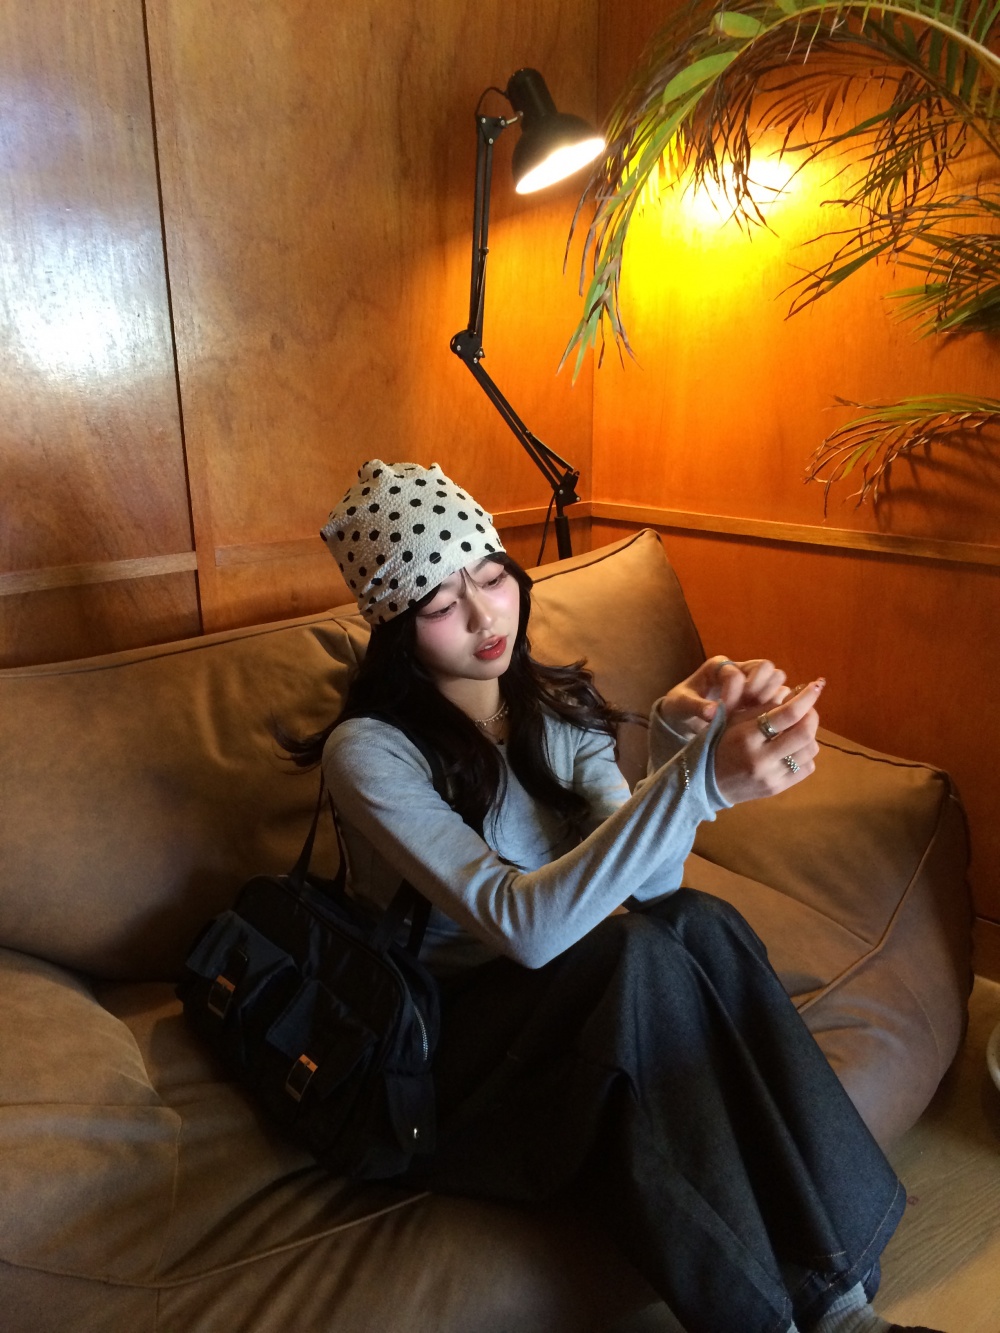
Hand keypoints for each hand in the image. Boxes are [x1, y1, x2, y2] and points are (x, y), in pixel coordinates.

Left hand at [657, 656, 788, 741]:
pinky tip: (764, 722)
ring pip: (776, 679)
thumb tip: (713, 713)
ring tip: (756, 716)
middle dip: (759, 690)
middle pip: (765, 668)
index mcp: (718, 666)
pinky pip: (778, 695)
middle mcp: (739, 669)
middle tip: (747, 709)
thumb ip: (696, 706)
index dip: (732, 694)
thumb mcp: (681, 705)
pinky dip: (775, 707)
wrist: (685, 716)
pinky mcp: (760, 697)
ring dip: (770, 698)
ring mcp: (752, 682)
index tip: (724, 712)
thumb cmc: (680, 706)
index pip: (736, 674)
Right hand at [713, 678, 824, 805]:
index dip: (806, 698)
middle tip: (808, 709)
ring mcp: (771, 776)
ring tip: (798, 729)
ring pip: (810, 750)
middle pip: (804, 733)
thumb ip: (763, 708)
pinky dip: (806, 754)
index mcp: (747, 736)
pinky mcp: (778, 788)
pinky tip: (793, 749)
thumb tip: (793, 694)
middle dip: (812, 716)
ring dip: (810, 735)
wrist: (708, 782)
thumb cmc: (721, 743)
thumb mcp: (734, 720)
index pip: (787, 714)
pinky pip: (807, 767)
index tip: (815, 686)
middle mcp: (761, 758)